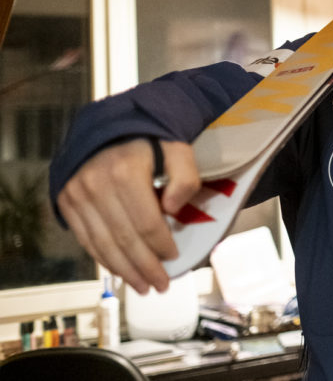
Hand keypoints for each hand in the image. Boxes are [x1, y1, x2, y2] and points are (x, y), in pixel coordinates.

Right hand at [57, 138, 200, 293]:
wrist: (108, 127)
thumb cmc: (149, 141)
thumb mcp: (177, 149)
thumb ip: (184, 177)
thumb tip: (171, 209)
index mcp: (125, 173)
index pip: (146, 223)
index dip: (161, 246)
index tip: (174, 259)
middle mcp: (96, 186)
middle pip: (124, 239)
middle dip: (144, 267)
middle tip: (161, 285)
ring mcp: (77, 195)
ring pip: (103, 244)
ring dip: (124, 271)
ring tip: (142, 287)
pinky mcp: (66, 201)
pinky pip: (86, 238)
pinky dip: (103, 259)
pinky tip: (119, 271)